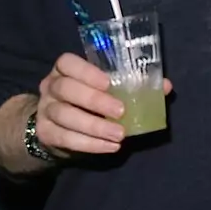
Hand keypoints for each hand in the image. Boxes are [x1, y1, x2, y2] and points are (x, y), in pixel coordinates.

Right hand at [34, 52, 174, 156]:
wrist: (56, 128)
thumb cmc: (87, 102)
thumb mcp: (105, 90)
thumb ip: (132, 85)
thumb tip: (164, 86)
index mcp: (65, 70)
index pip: (67, 62)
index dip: (86, 72)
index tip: (108, 83)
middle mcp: (50, 86)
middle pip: (66, 89)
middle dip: (94, 101)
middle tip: (121, 112)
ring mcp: (45, 110)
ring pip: (65, 115)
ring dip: (94, 126)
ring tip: (119, 135)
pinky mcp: (46, 133)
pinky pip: (65, 138)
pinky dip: (90, 144)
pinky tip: (110, 146)